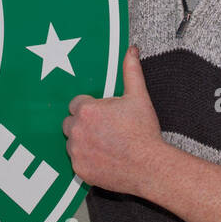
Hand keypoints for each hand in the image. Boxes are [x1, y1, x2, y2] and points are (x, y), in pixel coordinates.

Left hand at [63, 46, 166, 196]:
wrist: (150, 166)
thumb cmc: (144, 132)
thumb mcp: (139, 97)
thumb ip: (131, 71)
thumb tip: (131, 50)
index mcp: (87, 110)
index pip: (76, 104)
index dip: (91, 108)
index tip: (104, 115)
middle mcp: (77, 131)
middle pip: (70, 123)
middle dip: (83, 125)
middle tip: (104, 130)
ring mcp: (77, 152)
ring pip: (72, 143)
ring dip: (83, 142)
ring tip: (106, 144)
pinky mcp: (80, 170)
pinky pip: (77, 162)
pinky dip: (87, 161)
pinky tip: (104, 158)